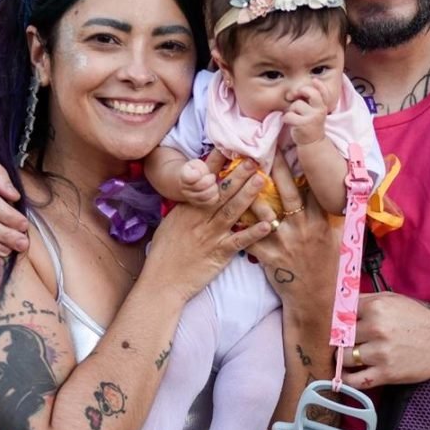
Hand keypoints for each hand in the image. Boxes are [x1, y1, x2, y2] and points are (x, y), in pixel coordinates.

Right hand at [143, 153, 272, 300]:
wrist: (162, 282)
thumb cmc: (165, 252)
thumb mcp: (171, 223)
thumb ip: (187, 207)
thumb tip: (199, 190)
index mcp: (187, 210)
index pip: (203, 183)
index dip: (216, 164)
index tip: (229, 147)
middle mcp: (199, 219)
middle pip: (221, 193)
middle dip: (238, 174)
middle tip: (253, 158)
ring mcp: (210, 236)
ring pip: (232, 211)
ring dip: (248, 195)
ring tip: (262, 179)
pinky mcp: (219, 254)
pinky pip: (239, 241)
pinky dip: (253, 232)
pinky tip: (267, 223)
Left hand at [246, 153, 337, 314]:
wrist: (316, 299)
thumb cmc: (326, 266)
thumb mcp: (336, 238)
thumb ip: (331, 215)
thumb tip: (335, 191)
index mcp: (320, 221)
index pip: (312, 188)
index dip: (304, 166)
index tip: (296, 145)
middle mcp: (303, 228)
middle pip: (288, 192)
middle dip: (276, 168)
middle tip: (264, 148)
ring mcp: (285, 242)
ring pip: (264, 211)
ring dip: (250, 192)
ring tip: (238, 173)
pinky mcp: (269, 257)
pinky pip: (249, 238)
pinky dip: (238, 225)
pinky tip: (225, 210)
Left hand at [283, 84, 329, 146]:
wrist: (312, 143)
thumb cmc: (309, 123)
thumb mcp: (313, 111)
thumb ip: (307, 101)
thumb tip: (291, 93)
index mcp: (323, 106)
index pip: (324, 92)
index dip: (319, 85)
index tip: (314, 80)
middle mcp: (320, 110)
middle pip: (310, 92)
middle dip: (300, 91)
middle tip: (293, 96)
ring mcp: (312, 118)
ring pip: (296, 105)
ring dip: (291, 110)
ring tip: (295, 117)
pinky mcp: (303, 125)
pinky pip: (288, 115)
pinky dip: (286, 118)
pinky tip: (290, 123)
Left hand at [340, 292, 429, 388]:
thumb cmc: (417, 317)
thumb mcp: (392, 298)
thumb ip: (366, 300)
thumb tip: (341, 303)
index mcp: (376, 307)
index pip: (341, 314)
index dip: (336, 321)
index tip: (334, 327)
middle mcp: (376, 328)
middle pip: (340, 336)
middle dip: (339, 340)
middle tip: (340, 343)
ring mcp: (380, 352)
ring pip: (344, 358)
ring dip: (343, 359)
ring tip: (346, 357)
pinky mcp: (386, 373)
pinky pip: (356, 380)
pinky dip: (347, 380)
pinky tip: (346, 376)